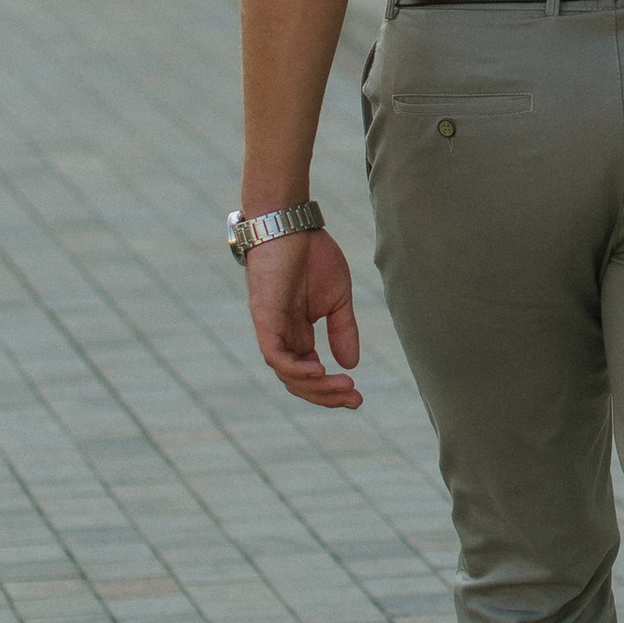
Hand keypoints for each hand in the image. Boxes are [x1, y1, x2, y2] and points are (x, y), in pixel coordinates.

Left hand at [246, 228, 363, 409]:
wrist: (290, 222)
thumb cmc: (312, 254)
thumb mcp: (337, 298)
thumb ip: (342, 330)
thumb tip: (351, 365)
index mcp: (298, 333)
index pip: (310, 373)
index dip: (332, 390)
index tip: (359, 397)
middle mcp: (282, 336)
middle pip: (298, 381)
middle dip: (326, 395)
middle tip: (355, 400)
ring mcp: (271, 329)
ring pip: (286, 373)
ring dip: (314, 386)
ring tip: (342, 387)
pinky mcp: (264, 318)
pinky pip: (275, 354)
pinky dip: (294, 368)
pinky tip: (319, 372)